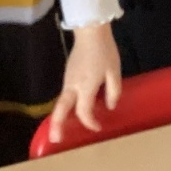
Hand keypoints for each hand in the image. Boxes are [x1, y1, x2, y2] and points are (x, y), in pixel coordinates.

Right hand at [48, 23, 121, 143]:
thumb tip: (109, 106)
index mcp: (85, 86)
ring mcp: (67, 79)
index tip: (98, 127)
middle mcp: (72, 85)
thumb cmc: (104, 51)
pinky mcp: (67, 74)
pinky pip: (64, 94)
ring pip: (61, 102)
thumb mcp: (114, 72)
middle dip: (57, 125)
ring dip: (59, 116)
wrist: (90, 30)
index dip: (90, 121)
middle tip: (55, 139)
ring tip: (58, 131)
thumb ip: (113, 91)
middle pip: (61, 108)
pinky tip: (69, 111)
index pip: (84, 111)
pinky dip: (64, 106)